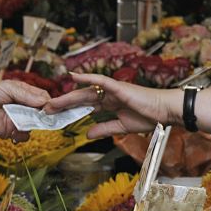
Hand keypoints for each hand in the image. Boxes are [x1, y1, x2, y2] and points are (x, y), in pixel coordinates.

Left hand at [0, 80, 50, 140]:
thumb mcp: (9, 87)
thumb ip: (28, 95)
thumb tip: (46, 102)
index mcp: (23, 93)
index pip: (42, 97)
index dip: (48, 102)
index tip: (52, 106)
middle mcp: (23, 107)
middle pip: (42, 112)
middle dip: (45, 114)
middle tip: (45, 115)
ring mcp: (18, 120)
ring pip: (35, 124)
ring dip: (35, 124)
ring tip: (28, 120)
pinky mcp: (11, 131)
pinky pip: (24, 135)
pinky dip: (23, 134)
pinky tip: (16, 130)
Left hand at [44, 73, 173, 138]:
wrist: (165, 112)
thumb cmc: (149, 116)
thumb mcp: (121, 127)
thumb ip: (104, 129)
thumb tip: (87, 134)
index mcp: (109, 104)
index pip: (85, 107)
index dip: (71, 111)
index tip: (56, 116)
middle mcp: (108, 95)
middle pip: (81, 98)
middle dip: (63, 104)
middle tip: (46, 109)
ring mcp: (113, 90)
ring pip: (86, 91)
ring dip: (68, 96)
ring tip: (53, 102)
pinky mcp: (119, 87)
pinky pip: (100, 81)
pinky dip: (87, 78)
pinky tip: (73, 77)